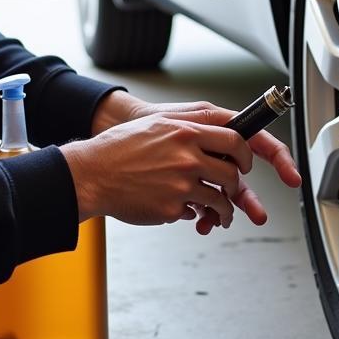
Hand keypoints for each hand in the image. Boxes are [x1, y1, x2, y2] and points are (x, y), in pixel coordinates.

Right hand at [64, 109, 253, 226]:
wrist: (93, 173)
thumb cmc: (122, 148)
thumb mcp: (158, 123)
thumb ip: (190, 125)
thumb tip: (220, 130)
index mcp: (186, 131)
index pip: (235, 139)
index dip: (245, 154)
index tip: (243, 162)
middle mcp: (187, 155)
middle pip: (232, 172)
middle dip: (237, 185)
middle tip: (231, 190)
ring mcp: (181, 183)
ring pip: (220, 198)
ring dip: (223, 209)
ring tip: (219, 213)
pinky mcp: (171, 207)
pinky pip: (195, 213)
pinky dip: (195, 214)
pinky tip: (187, 212)